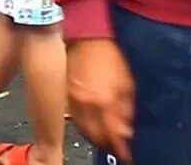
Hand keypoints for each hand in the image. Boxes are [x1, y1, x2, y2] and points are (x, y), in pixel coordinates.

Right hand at [67, 39, 135, 162]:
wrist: (86, 37)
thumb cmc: (108, 56)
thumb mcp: (127, 83)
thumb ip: (127, 109)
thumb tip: (126, 130)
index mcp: (104, 101)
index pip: (113, 135)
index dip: (121, 149)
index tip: (126, 155)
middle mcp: (85, 104)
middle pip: (95, 137)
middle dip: (107, 144)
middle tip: (115, 145)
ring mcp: (72, 100)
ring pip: (82, 130)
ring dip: (94, 136)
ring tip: (103, 136)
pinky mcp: (63, 95)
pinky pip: (73, 118)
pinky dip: (82, 125)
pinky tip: (90, 123)